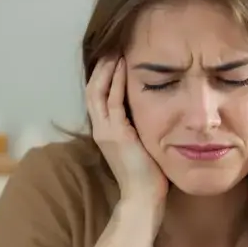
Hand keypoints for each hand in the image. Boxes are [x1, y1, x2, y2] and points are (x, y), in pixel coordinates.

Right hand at [86, 57, 168, 213]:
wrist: (143, 198)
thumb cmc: (148, 176)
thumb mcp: (141, 145)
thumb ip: (140, 128)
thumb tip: (155, 111)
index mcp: (105, 132)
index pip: (98, 97)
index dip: (104, 76)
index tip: (116, 58)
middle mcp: (101, 129)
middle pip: (93, 89)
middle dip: (103, 67)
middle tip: (114, 48)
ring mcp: (106, 131)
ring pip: (99, 91)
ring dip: (108, 69)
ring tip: (117, 51)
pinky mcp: (117, 134)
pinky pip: (114, 101)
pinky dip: (118, 81)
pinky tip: (126, 67)